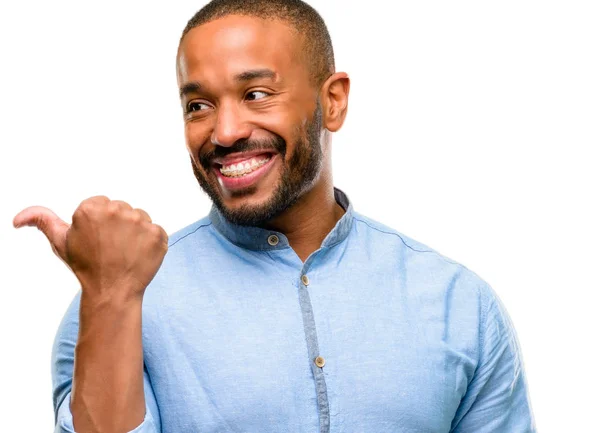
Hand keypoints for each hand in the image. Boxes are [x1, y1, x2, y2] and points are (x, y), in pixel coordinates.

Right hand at [13, 196, 167, 299]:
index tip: (97, 240)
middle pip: (122, 210)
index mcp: (92, 207)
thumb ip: (42, 220)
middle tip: (111, 247)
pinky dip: (151, 243)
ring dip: (136, 233)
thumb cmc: (86, 266)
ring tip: (125, 252)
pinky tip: (139, 255)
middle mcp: (117, 210)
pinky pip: (157, 232)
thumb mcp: (60, 242)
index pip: (103, 205)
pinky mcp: (158, 235)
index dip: (100, 224)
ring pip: (140, 219)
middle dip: (118, 226)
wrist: (112, 291)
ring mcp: (141, 222)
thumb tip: (18, 219)